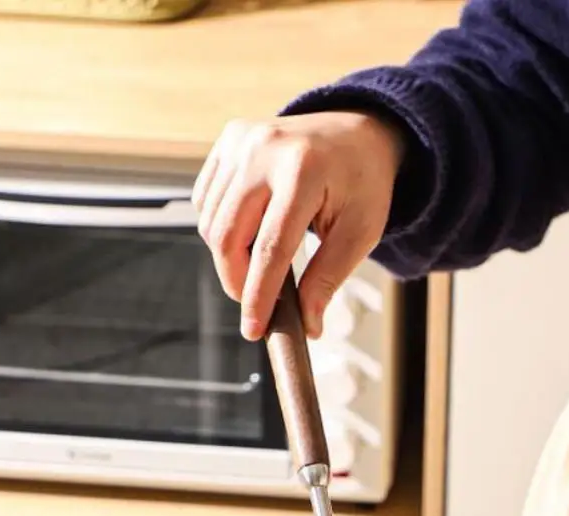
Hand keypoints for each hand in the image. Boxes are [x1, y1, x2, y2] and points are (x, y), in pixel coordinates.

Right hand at [192, 111, 405, 340]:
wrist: (357, 133)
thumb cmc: (362, 184)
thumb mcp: (360, 233)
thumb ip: (329, 277)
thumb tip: (308, 324)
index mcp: (303, 171)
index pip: (270, 248)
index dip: (258, 295)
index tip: (253, 329)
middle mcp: (264, 150)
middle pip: (228, 236)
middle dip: (236, 281)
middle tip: (255, 305)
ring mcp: (241, 141)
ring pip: (211, 221)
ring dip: (229, 257)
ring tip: (261, 265)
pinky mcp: (228, 141)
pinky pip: (207, 200)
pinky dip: (221, 228)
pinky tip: (249, 232)